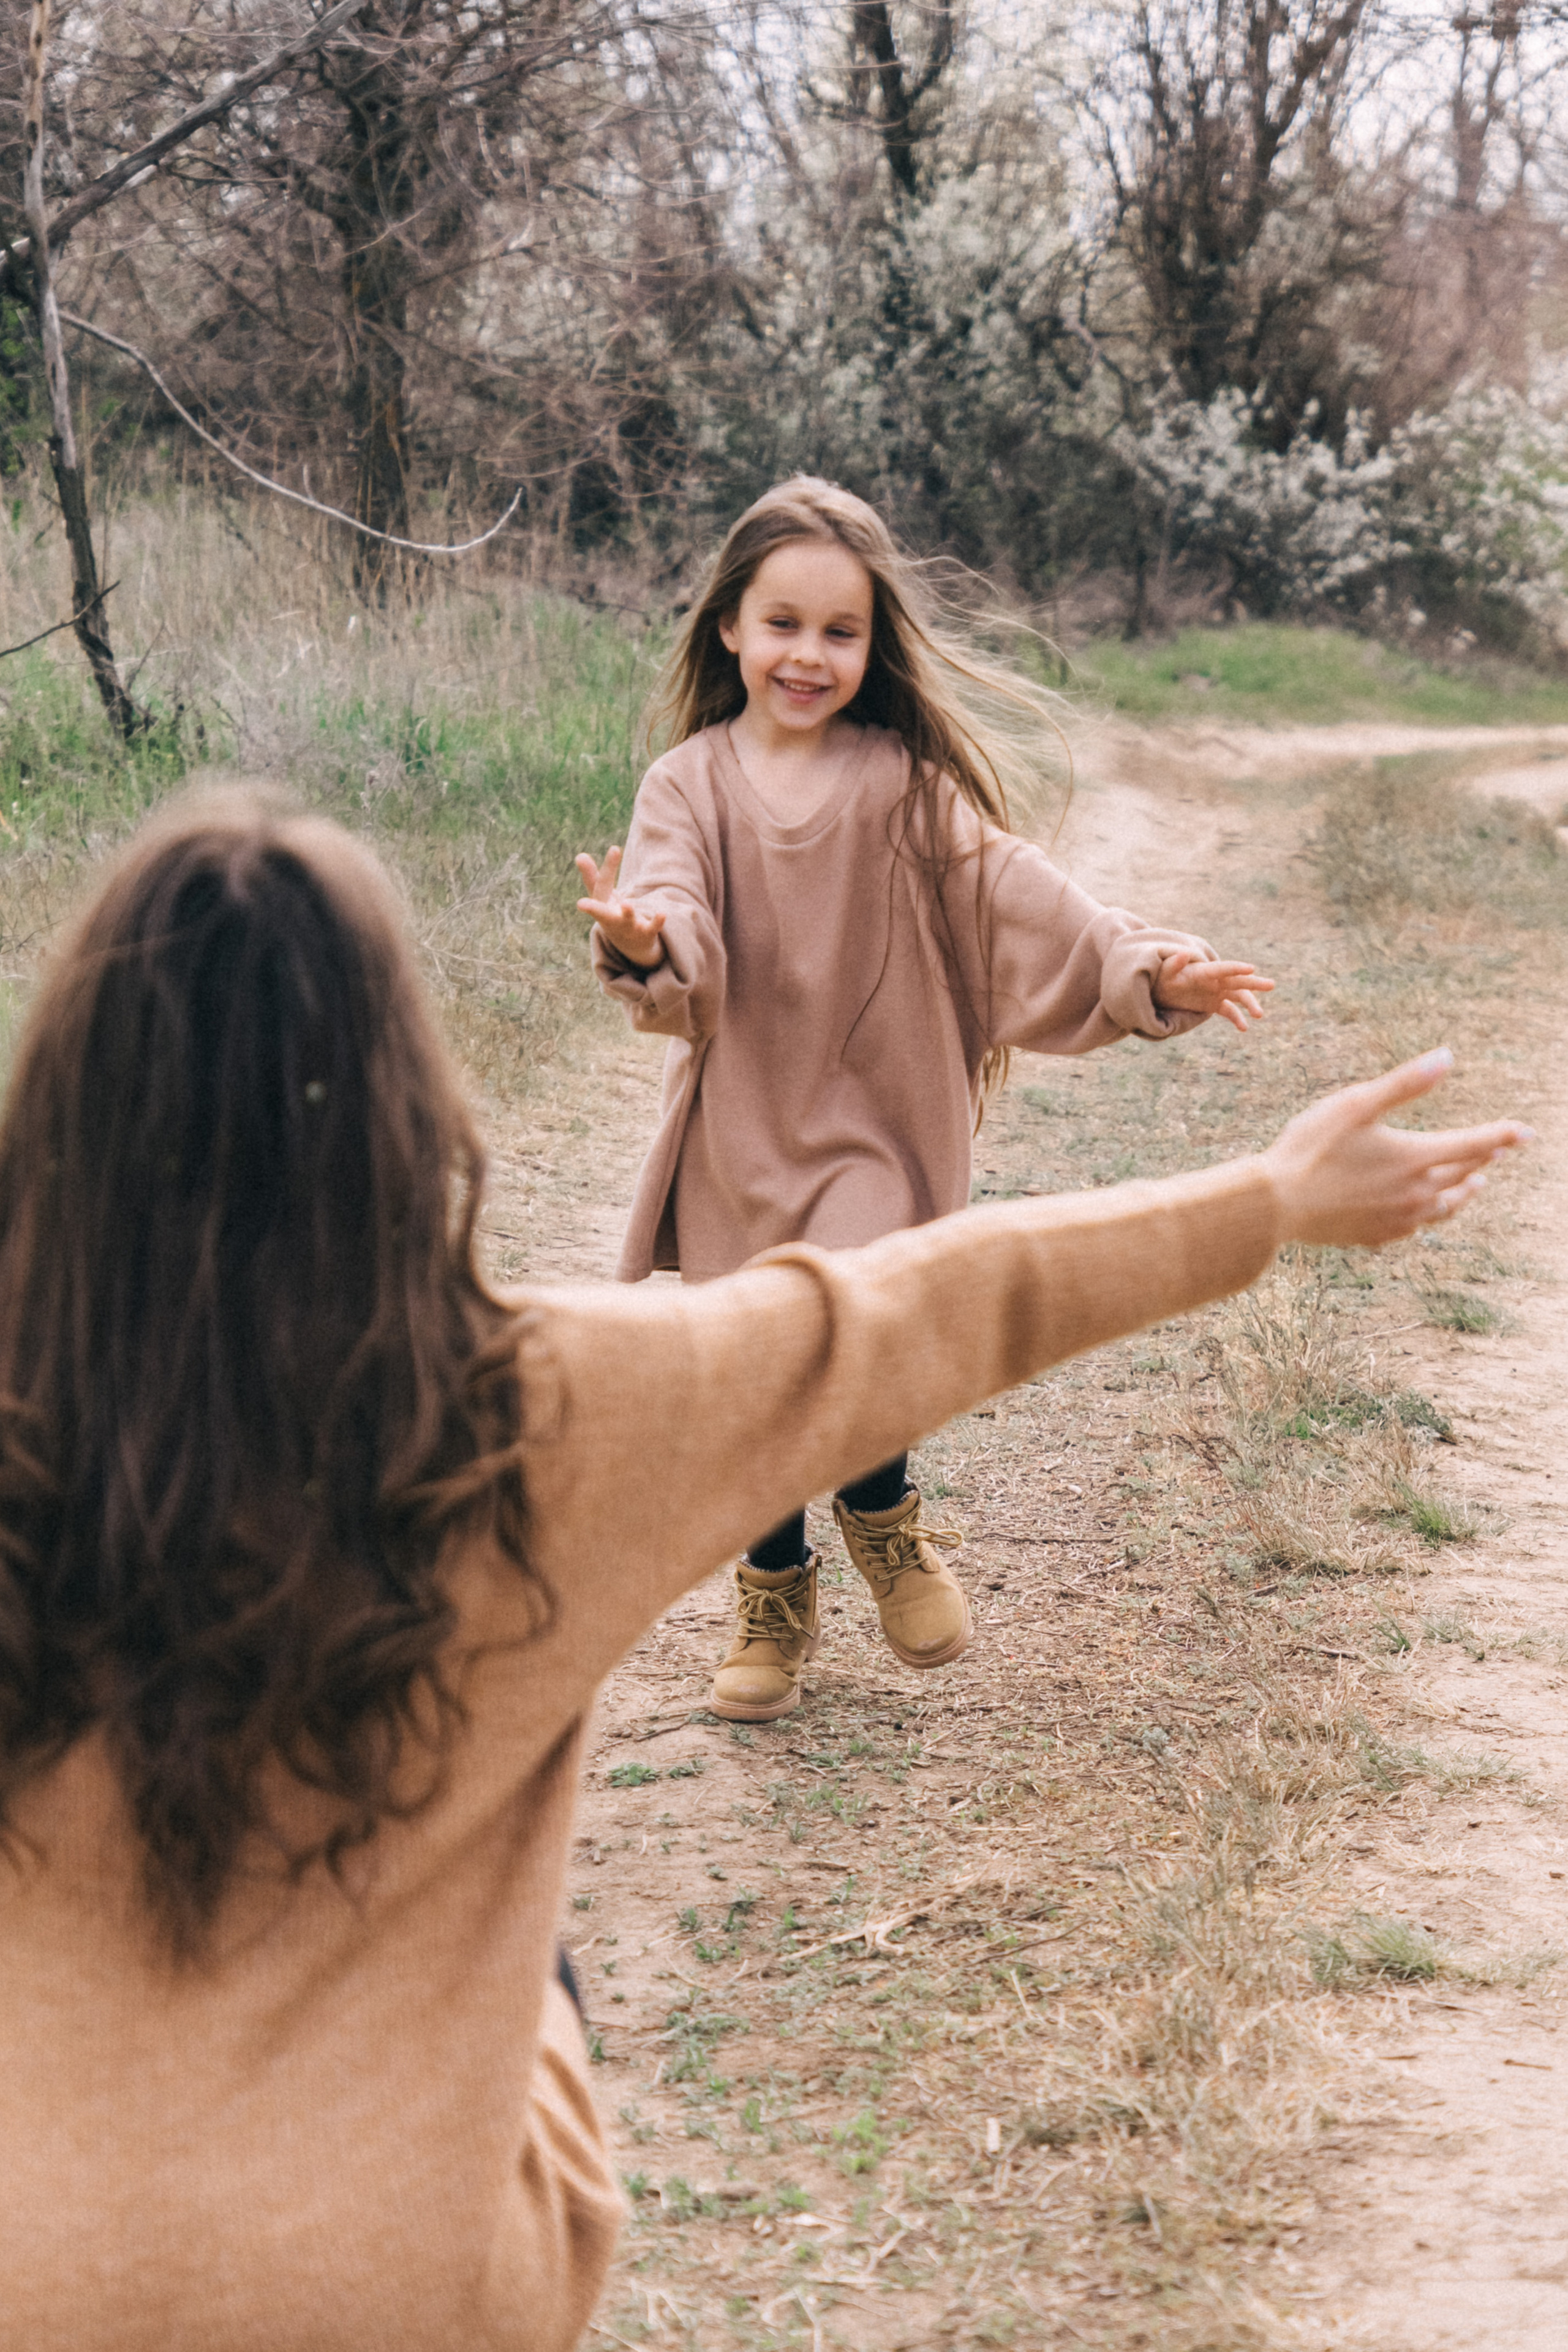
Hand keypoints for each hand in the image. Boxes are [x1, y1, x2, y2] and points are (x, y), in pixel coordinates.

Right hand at [575, 846, 666, 969]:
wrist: (631, 947)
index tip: (582, 856)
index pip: (601, 885)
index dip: (596, 870)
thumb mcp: (602, 896)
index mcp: (601, 907)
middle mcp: (612, 918)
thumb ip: (592, 876)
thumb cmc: (612, 914)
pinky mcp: (647, 933)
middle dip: (592, 908)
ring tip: (627, 904)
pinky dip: (657, 922)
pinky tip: (662, 913)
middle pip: (602, 913)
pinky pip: (652, 928)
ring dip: (627, 913)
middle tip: (580, 904)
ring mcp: (629, 927)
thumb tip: (580, 854)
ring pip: (627, 921)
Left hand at [1155, 950, 1274, 1032]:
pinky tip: (1244, 1028)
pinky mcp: (1215, 1004)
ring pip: (1239, 996)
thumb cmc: (1164, 977)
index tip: (1252, 968)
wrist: (1163, 989)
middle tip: (1271, 985)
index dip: (1236, 968)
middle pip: (1238, 981)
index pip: (1223, 968)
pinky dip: (1237, 1019)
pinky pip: (1230, 1011)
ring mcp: (1217, 992)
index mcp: (1205, 971)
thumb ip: (1174, 964)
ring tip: (1259, 1015)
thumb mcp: (1166, 971)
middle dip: (1254, 983)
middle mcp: (1216, 980)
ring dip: (1250, 1004)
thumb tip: (1180, 954)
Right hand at [1263, 1050, 1531, 1247]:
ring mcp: (1397, 1219)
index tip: (1527, 1132)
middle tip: (1496, 1151)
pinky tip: (1421, 1212)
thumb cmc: (1310, 1148)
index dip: (1502, 1135)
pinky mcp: (1376, 1236)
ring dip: (1463, 1193)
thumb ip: (1405, 1083)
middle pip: (1461, 1176)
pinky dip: (1427, 1215)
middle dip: (1481, 1160)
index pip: (1473, 1144)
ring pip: (1444, 1208)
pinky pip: (1414, 1227)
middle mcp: (1414, 1193)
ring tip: (1472, 1185)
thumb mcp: (1356, 1104)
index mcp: (1414, 1157)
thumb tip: (1447, 1056)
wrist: (1275, 1205)